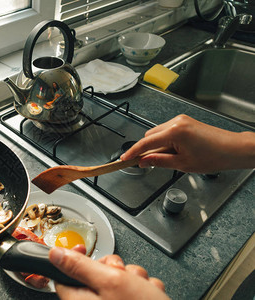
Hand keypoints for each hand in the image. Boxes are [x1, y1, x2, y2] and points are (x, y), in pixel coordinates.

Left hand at [49, 247, 168, 299]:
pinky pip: (132, 291)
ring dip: (132, 277)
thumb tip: (54, 255)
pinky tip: (149, 294)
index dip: (74, 258)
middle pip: (94, 274)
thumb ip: (80, 266)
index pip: (64, 275)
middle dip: (113, 267)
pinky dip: (142, 289)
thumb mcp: (109, 280)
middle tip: (122, 274)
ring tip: (141, 287)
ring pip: (117, 280)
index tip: (83, 249)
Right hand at [120, 114, 254, 172]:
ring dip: (157, 145)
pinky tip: (174, 151)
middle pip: (149, 135)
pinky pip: (167, 131)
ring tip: (169, 158)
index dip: (133, 152)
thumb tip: (143, 161)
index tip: (124, 159)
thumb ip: (159, 161)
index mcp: (174, 132)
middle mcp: (176, 122)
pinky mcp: (185, 121)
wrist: (233, 149)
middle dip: (146, 149)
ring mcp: (180, 120)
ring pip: (157, 133)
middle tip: (146, 163)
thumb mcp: (182, 164)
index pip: (146, 142)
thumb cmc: (214, 156)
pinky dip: (165, 141)